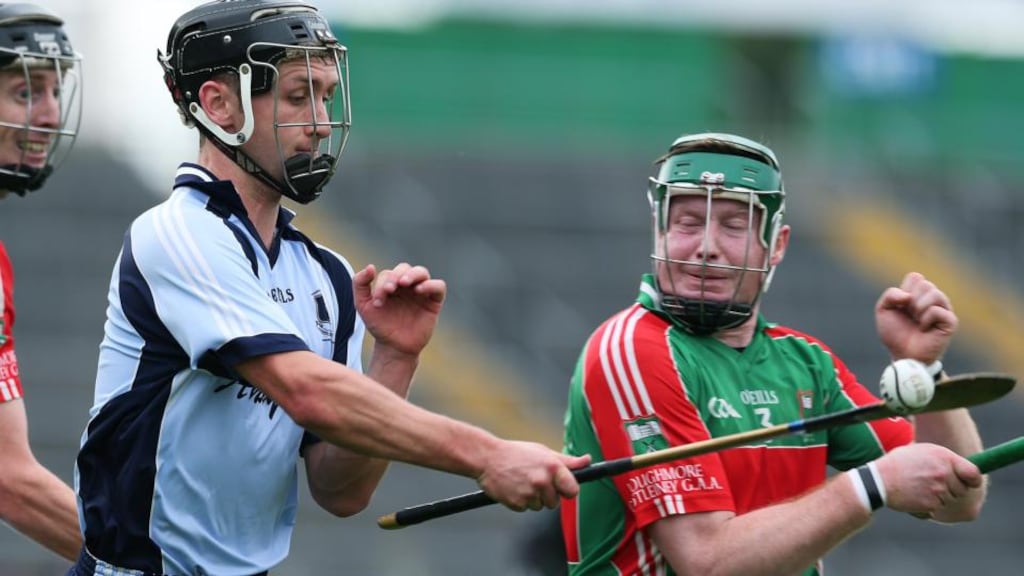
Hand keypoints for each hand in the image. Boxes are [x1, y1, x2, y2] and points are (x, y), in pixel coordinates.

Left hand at [353, 263, 445, 356]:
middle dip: (396, 276)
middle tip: (389, 289)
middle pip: (405, 268)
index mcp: (391, 284)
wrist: (394, 347)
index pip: (388, 274)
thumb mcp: (363, 305)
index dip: (382, 283)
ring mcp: (421, 292)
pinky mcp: (434, 301)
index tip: (377, 302)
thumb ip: (360, 284)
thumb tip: (371, 266)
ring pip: (421, 272)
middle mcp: (407, 286)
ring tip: (404, 283)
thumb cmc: (380, 325)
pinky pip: (439, 286)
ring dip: (412, 274)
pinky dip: (431, 284)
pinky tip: (419, 290)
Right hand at [476, 441, 590, 511]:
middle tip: (534, 480)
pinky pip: (526, 509)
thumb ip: (567, 460)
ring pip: (540, 506)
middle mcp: (543, 481)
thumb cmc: (516, 453)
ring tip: (522, 482)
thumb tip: (588, 461)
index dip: (567, 490)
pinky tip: (513, 488)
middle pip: (556, 502)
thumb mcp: (543, 452)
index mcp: (552, 467)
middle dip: (547, 494)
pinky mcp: (517, 503)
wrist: (487, 458)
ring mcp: (529, 494)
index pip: (573, 490)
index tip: (561, 487)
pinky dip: (521, 502)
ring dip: (533, 498)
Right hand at [873, 443, 982, 517]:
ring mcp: (939, 489)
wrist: (879, 480)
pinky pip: (938, 508)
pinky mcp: (932, 503)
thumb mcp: (922, 452)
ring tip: (921, 488)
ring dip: (940, 497)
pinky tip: (916, 496)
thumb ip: (943, 460)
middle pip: (962, 489)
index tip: (970, 483)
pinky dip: (929, 505)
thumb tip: (959, 468)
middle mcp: (944, 473)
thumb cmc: (898, 463)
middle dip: (951, 489)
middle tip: (932, 484)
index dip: (973, 480)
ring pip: (950, 500)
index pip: (973, 473)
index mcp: (944, 457)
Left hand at [875, 272, 956, 362]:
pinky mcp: (951, 321)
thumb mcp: (883, 310)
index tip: (901, 306)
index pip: (916, 277)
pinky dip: (926, 319)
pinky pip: (937, 310)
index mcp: (920, 294)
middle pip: (925, 284)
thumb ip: (890, 295)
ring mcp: (944, 309)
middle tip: (910, 316)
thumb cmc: (895, 334)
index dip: (904, 290)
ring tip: (917, 321)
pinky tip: (925, 328)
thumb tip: (907, 295)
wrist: (903, 355)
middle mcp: (934, 299)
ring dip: (919, 309)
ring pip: (934, 293)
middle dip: (911, 301)